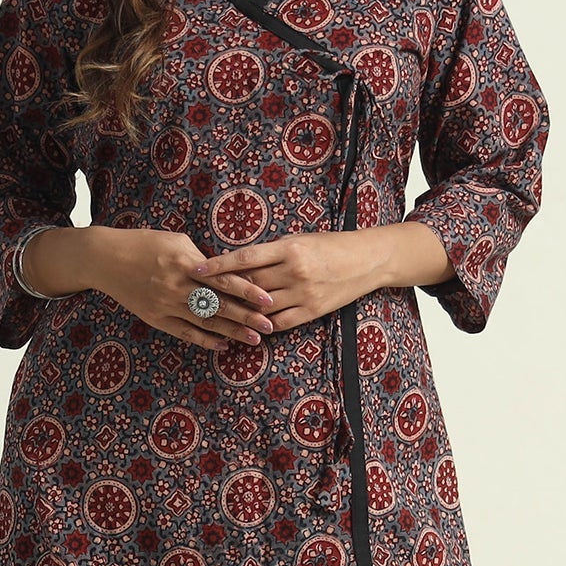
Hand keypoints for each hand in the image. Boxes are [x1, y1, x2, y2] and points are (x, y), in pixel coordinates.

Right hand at [45, 226, 280, 350]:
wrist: (106, 259)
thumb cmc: (145, 244)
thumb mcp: (176, 241)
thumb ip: (202, 259)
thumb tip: (227, 272)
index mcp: (186, 262)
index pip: (224, 280)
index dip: (248, 291)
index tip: (268, 300)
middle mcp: (177, 286)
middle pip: (219, 305)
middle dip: (246, 317)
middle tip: (270, 326)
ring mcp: (165, 304)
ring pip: (205, 322)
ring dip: (231, 332)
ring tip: (253, 340)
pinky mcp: (155, 317)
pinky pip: (184, 332)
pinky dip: (204, 340)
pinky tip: (222, 345)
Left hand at [200, 226, 442, 329]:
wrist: (367, 260)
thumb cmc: (330, 245)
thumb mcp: (299, 239)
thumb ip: (270, 252)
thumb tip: (237, 262)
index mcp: (289, 248)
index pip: (244, 259)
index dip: (218, 266)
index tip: (197, 270)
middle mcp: (295, 272)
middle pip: (249, 286)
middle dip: (224, 292)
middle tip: (199, 296)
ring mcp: (304, 294)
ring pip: (261, 308)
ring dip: (239, 312)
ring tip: (217, 314)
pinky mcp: (312, 311)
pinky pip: (279, 323)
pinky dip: (261, 325)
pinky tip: (247, 326)